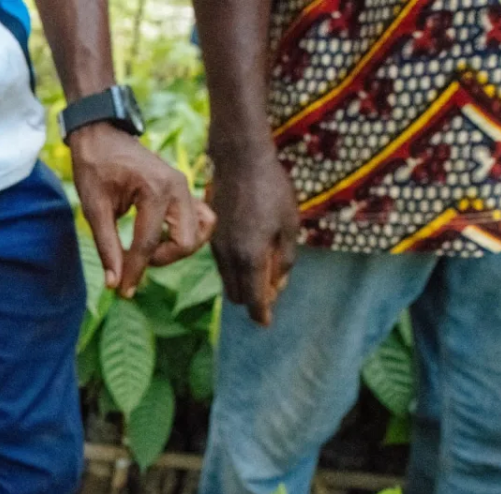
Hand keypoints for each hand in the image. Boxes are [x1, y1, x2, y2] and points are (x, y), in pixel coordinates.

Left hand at [70, 123, 215, 298]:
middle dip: (159, 260)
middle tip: (132, 259)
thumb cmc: (94, 166)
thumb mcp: (94, 208)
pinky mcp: (184, 190)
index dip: (134, 272)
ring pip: (198, 233)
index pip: (148, 244)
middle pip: (185, 243)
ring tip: (147, 249)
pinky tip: (163, 238)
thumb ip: (107, 246)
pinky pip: (202, 219)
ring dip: (176, 249)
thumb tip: (115, 283)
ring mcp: (185, 188)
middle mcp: (178, 188)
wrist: (101, 134)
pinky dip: (188, 234)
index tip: (121, 292)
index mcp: (155, 190)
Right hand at [208, 142, 299, 325]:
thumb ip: (284, 260)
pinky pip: (222, 264)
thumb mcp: (289, 226)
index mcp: (251, 257)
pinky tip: (249, 256)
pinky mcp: (212, 236)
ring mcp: (217, 246)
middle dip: (252, 301)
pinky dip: (235, 270)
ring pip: (227, 280)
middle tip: (270, 295)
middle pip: (236, 295)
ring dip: (242, 284)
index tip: (266, 323)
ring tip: (263, 275)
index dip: (261, 314)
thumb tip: (278, 285)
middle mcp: (229, 257)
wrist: (240, 162)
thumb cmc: (272, 191)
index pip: (254, 299)